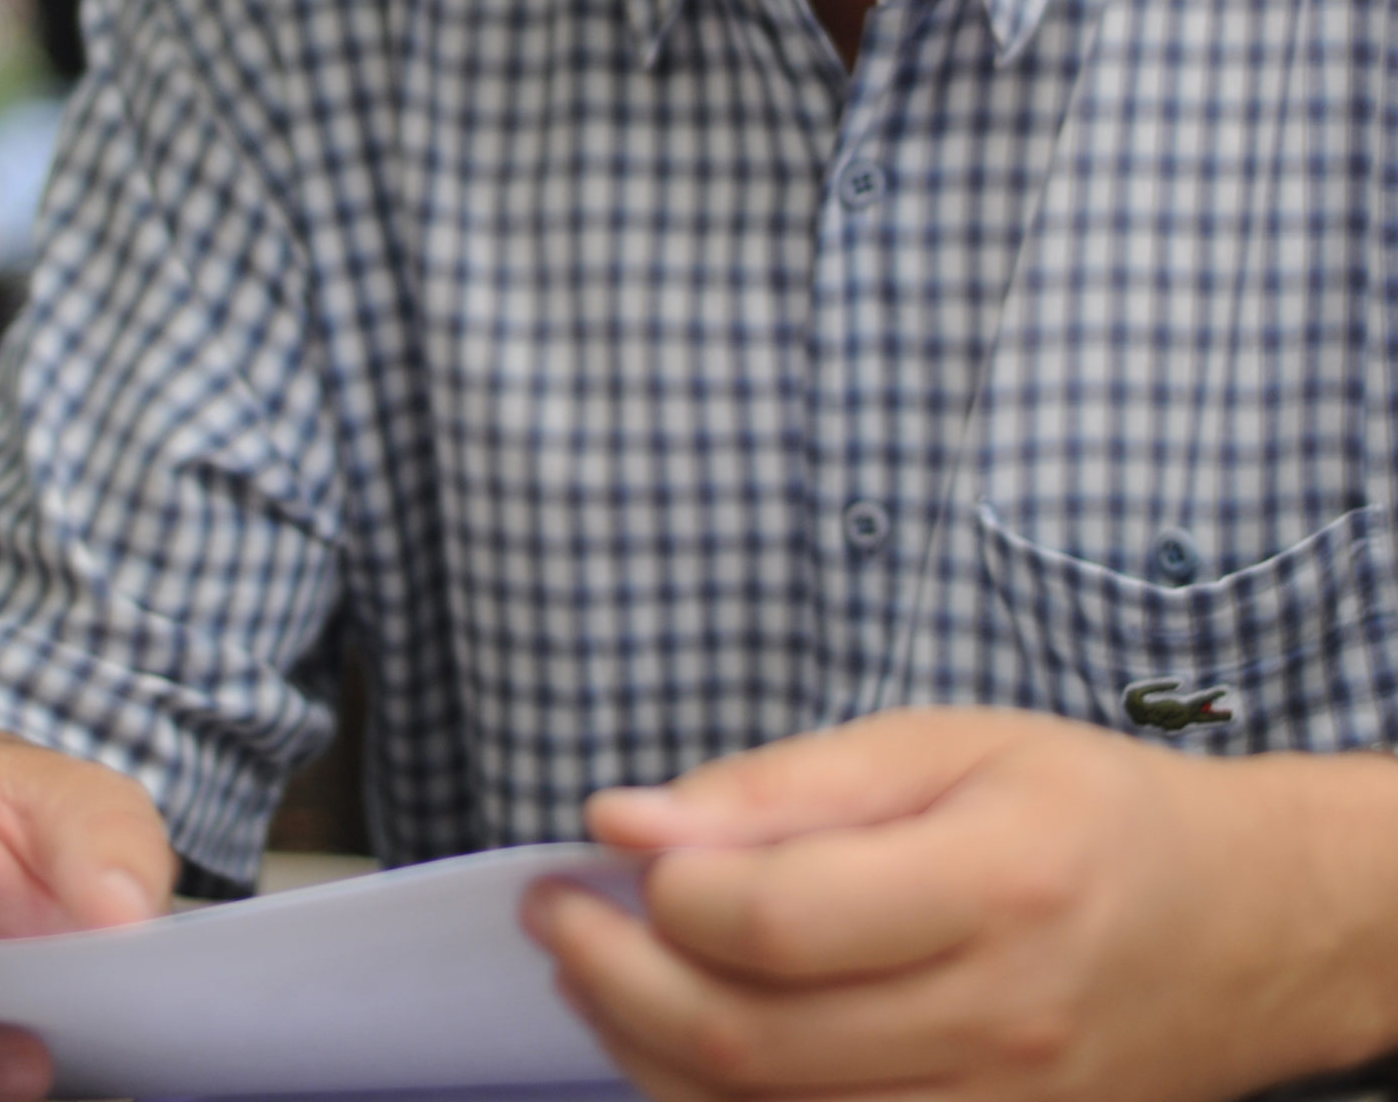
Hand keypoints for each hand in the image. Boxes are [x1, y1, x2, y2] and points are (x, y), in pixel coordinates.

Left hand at [524, 708, 1397, 1101]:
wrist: (1236, 931)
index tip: (602, 845)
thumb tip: (633, 823)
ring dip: (647, 1051)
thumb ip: (786, 788)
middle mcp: (1002, 1020)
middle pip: (752, 1044)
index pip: (777, 921)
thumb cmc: (1085, 813)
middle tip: (557, 915)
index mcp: (998, 881)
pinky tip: (676, 1043)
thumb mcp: (944, 743)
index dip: (661, 892)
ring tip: (599, 970)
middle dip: (617, 980)